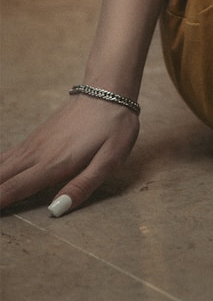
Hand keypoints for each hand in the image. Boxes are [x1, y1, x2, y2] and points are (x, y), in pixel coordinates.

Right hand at [0, 96, 138, 215]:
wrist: (109, 89)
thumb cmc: (114, 126)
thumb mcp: (110, 158)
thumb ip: (83, 185)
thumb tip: (55, 211)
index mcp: (53, 164)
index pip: (13, 190)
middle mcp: (36, 154)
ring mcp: (33, 144)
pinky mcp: (35, 137)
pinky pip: (6, 156)